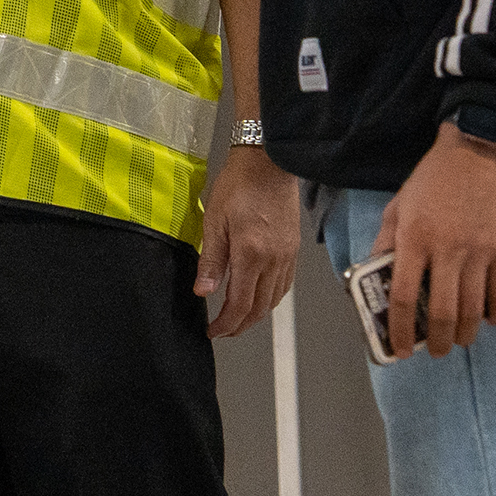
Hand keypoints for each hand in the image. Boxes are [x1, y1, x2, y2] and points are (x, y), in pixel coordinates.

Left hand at [196, 144, 299, 336]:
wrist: (268, 163)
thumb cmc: (238, 185)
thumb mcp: (214, 221)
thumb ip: (211, 260)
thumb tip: (202, 292)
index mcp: (251, 255)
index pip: (240, 304)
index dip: (226, 324)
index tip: (213, 331)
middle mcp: (273, 261)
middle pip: (259, 308)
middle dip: (240, 326)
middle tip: (223, 331)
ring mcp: (286, 256)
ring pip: (273, 300)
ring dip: (255, 315)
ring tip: (237, 318)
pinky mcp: (293, 250)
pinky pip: (284, 285)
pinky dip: (270, 299)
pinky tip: (259, 296)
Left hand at [376, 118, 495, 357]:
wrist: (477, 149)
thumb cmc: (432, 178)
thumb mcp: (398, 205)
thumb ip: (386, 242)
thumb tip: (375, 275)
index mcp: (414, 239)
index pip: (404, 297)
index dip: (401, 330)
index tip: (401, 349)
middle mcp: (446, 250)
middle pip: (443, 312)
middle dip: (439, 341)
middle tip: (436, 351)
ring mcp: (479, 251)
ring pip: (474, 308)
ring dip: (467, 333)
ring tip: (461, 340)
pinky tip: (492, 321)